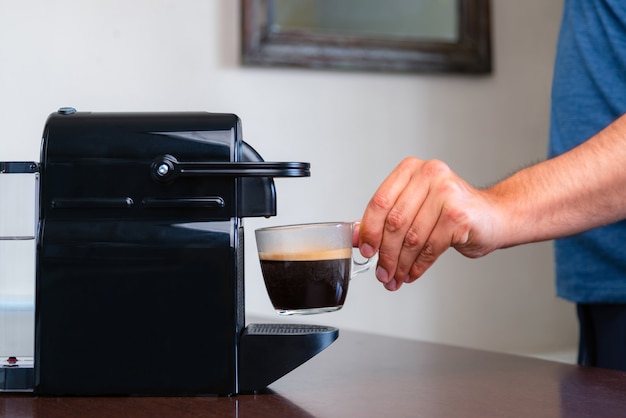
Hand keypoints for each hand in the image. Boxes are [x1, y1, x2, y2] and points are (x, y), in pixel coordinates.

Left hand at [357, 158, 503, 290]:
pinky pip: (430, 248)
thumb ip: (386, 218)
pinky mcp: (459, 216)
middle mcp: (429, 175)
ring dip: (400, 264)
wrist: (495, 216)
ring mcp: (447, 193)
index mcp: (412, 169)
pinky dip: (417, 265)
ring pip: (412, 238)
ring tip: (395, 277)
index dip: (369, 230)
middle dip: (385, 253)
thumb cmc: (452, 212)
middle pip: (395, 222)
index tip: (365, 250)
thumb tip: (357, 236)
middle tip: (381, 272)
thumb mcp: (415, 208)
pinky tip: (412, 273)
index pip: (380, 201)